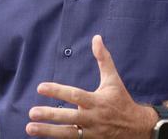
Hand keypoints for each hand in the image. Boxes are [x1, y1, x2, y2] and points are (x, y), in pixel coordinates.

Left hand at [26, 35, 156, 138]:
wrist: (138, 127)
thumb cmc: (121, 100)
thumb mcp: (113, 79)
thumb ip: (103, 59)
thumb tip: (96, 38)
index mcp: (97, 101)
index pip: (74, 95)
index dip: (57, 91)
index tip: (40, 87)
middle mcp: (93, 118)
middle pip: (69, 117)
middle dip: (49, 116)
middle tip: (32, 112)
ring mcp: (91, 133)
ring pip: (67, 134)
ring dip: (47, 132)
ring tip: (30, 128)